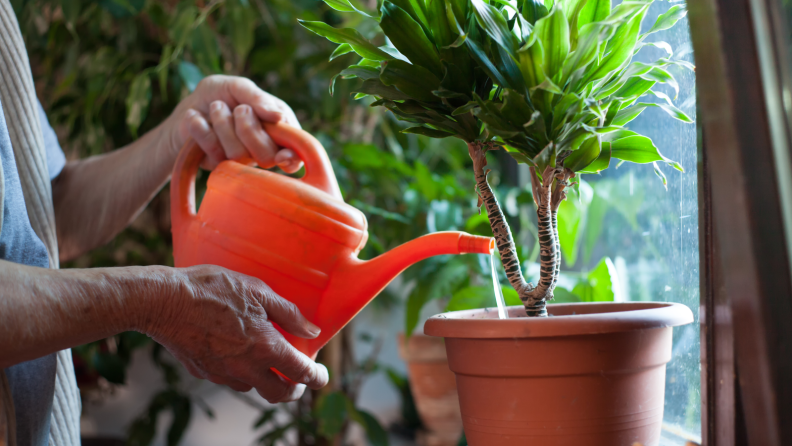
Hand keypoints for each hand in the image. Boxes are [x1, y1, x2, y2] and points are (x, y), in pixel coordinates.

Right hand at [146, 265, 327, 402]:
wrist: (163, 300)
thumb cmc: (212, 289)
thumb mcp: (257, 291)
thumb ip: (288, 313)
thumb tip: (312, 330)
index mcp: (265, 347)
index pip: (301, 373)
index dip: (317, 377)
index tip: (321, 374)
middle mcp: (246, 367)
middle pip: (279, 394)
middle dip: (294, 389)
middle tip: (298, 377)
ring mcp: (222, 373)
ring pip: (253, 388)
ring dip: (266, 380)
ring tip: (268, 360)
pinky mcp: (203, 372)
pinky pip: (230, 379)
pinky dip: (242, 373)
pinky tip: (238, 353)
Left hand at [167, 75, 303, 172]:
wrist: (187, 106)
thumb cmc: (219, 94)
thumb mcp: (238, 87)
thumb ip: (258, 98)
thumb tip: (278, 116)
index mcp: (278, 130)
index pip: (295, 153)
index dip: (293, 157)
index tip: (283, 155)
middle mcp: (263, 150)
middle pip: (266, 156)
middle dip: (250, 128)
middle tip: (239, 108)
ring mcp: (240, 161)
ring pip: (239, 154)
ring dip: (223, 124)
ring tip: (216, 107)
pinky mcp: (216, 165)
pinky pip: (212, 152)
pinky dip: (201, 128)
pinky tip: (196, 118)